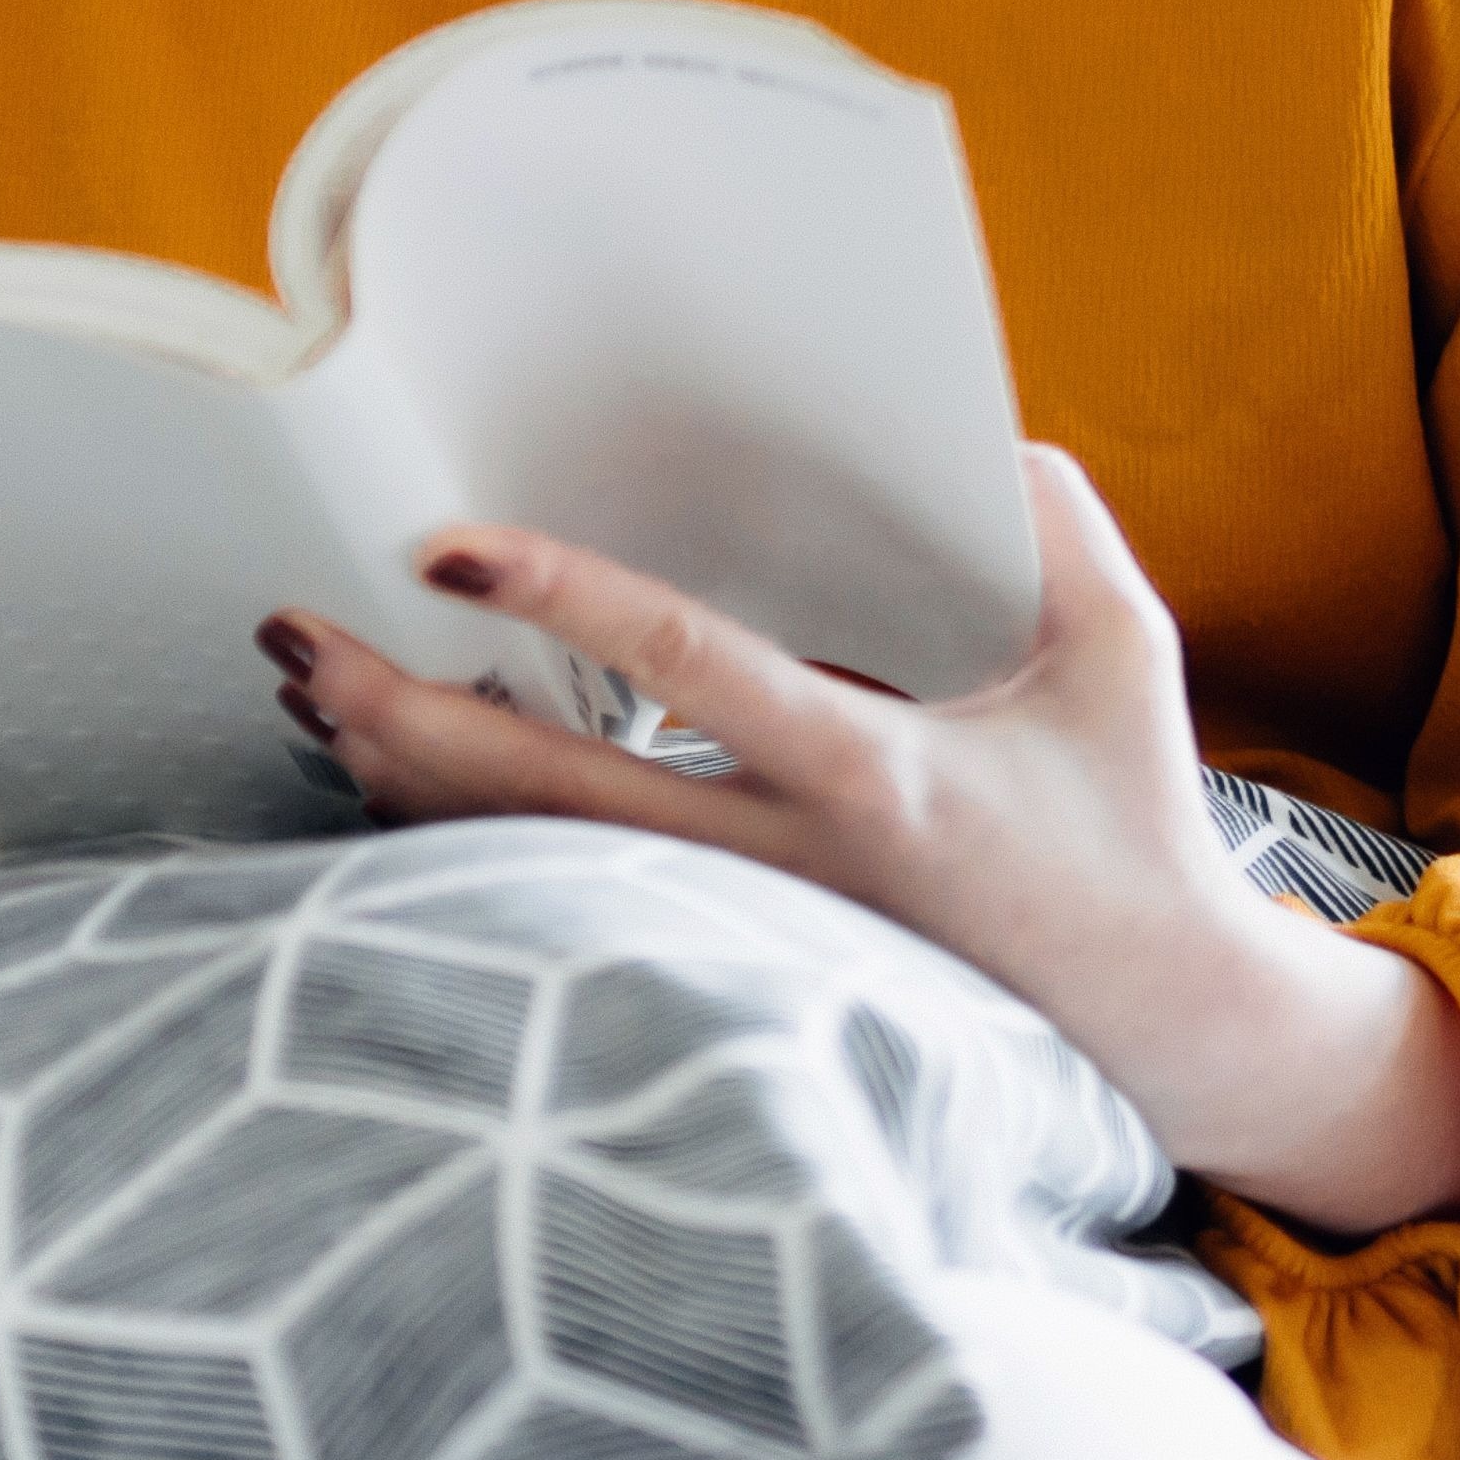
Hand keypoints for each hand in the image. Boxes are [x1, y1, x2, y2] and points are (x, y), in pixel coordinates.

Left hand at [273, 448, 1459, 1239]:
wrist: (1161, 1026)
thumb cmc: (1138, 828)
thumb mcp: (1125, 655)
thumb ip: (1053, 528)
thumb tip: (971, 433)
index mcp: (876, 780)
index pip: (692, 671)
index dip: (565, 602)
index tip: (447, 547)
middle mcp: (790, 870)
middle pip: (551, 799)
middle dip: (406, 717)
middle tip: (298, 637)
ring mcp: (755, 935)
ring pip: (537, 866)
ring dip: (413, 782)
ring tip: (316, 697)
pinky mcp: (741, 969)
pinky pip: (573, 902)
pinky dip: (473, 844)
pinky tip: (402, 788)